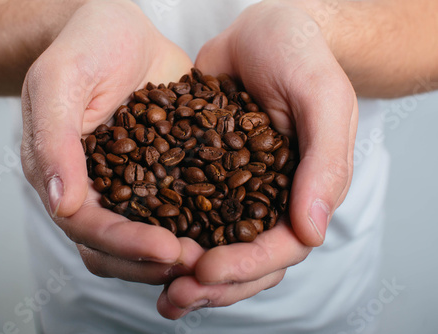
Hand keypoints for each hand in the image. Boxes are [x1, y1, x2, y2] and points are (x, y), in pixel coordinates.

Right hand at [20, 0, 200, 284]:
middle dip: (154, 261)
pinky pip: (177, 208)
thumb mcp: (61, 79)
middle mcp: (95, 188)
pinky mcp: (161, 172)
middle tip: (199, 262)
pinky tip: (228, 226)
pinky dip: (198, 224)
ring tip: (216, 254)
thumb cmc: (86, 44)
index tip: (168, 248)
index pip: (87, 226)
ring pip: (146, 237)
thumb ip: (54, 139)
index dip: (125, 243)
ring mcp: (129, 184)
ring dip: (178, 253)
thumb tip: (60, 203)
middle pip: (116, 247)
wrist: (122, 30)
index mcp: (63, 174)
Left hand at [158, 0, 357, 317]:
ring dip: (187, 274)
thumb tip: (312, 230)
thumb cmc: (299, 54)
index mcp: (303, 189)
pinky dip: (169, 237)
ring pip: (214, 246)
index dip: (247, 264)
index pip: (282, 246)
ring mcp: (236, 190)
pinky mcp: (204, 174)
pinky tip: (141, 249)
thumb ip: (325, 161)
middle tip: (175, 296)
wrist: (262, 29)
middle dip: (213, 285)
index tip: (207, 270)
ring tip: (159, 292)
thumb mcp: (321, 97)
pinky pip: (187, 214)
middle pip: (247, 260)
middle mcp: (270, 198)